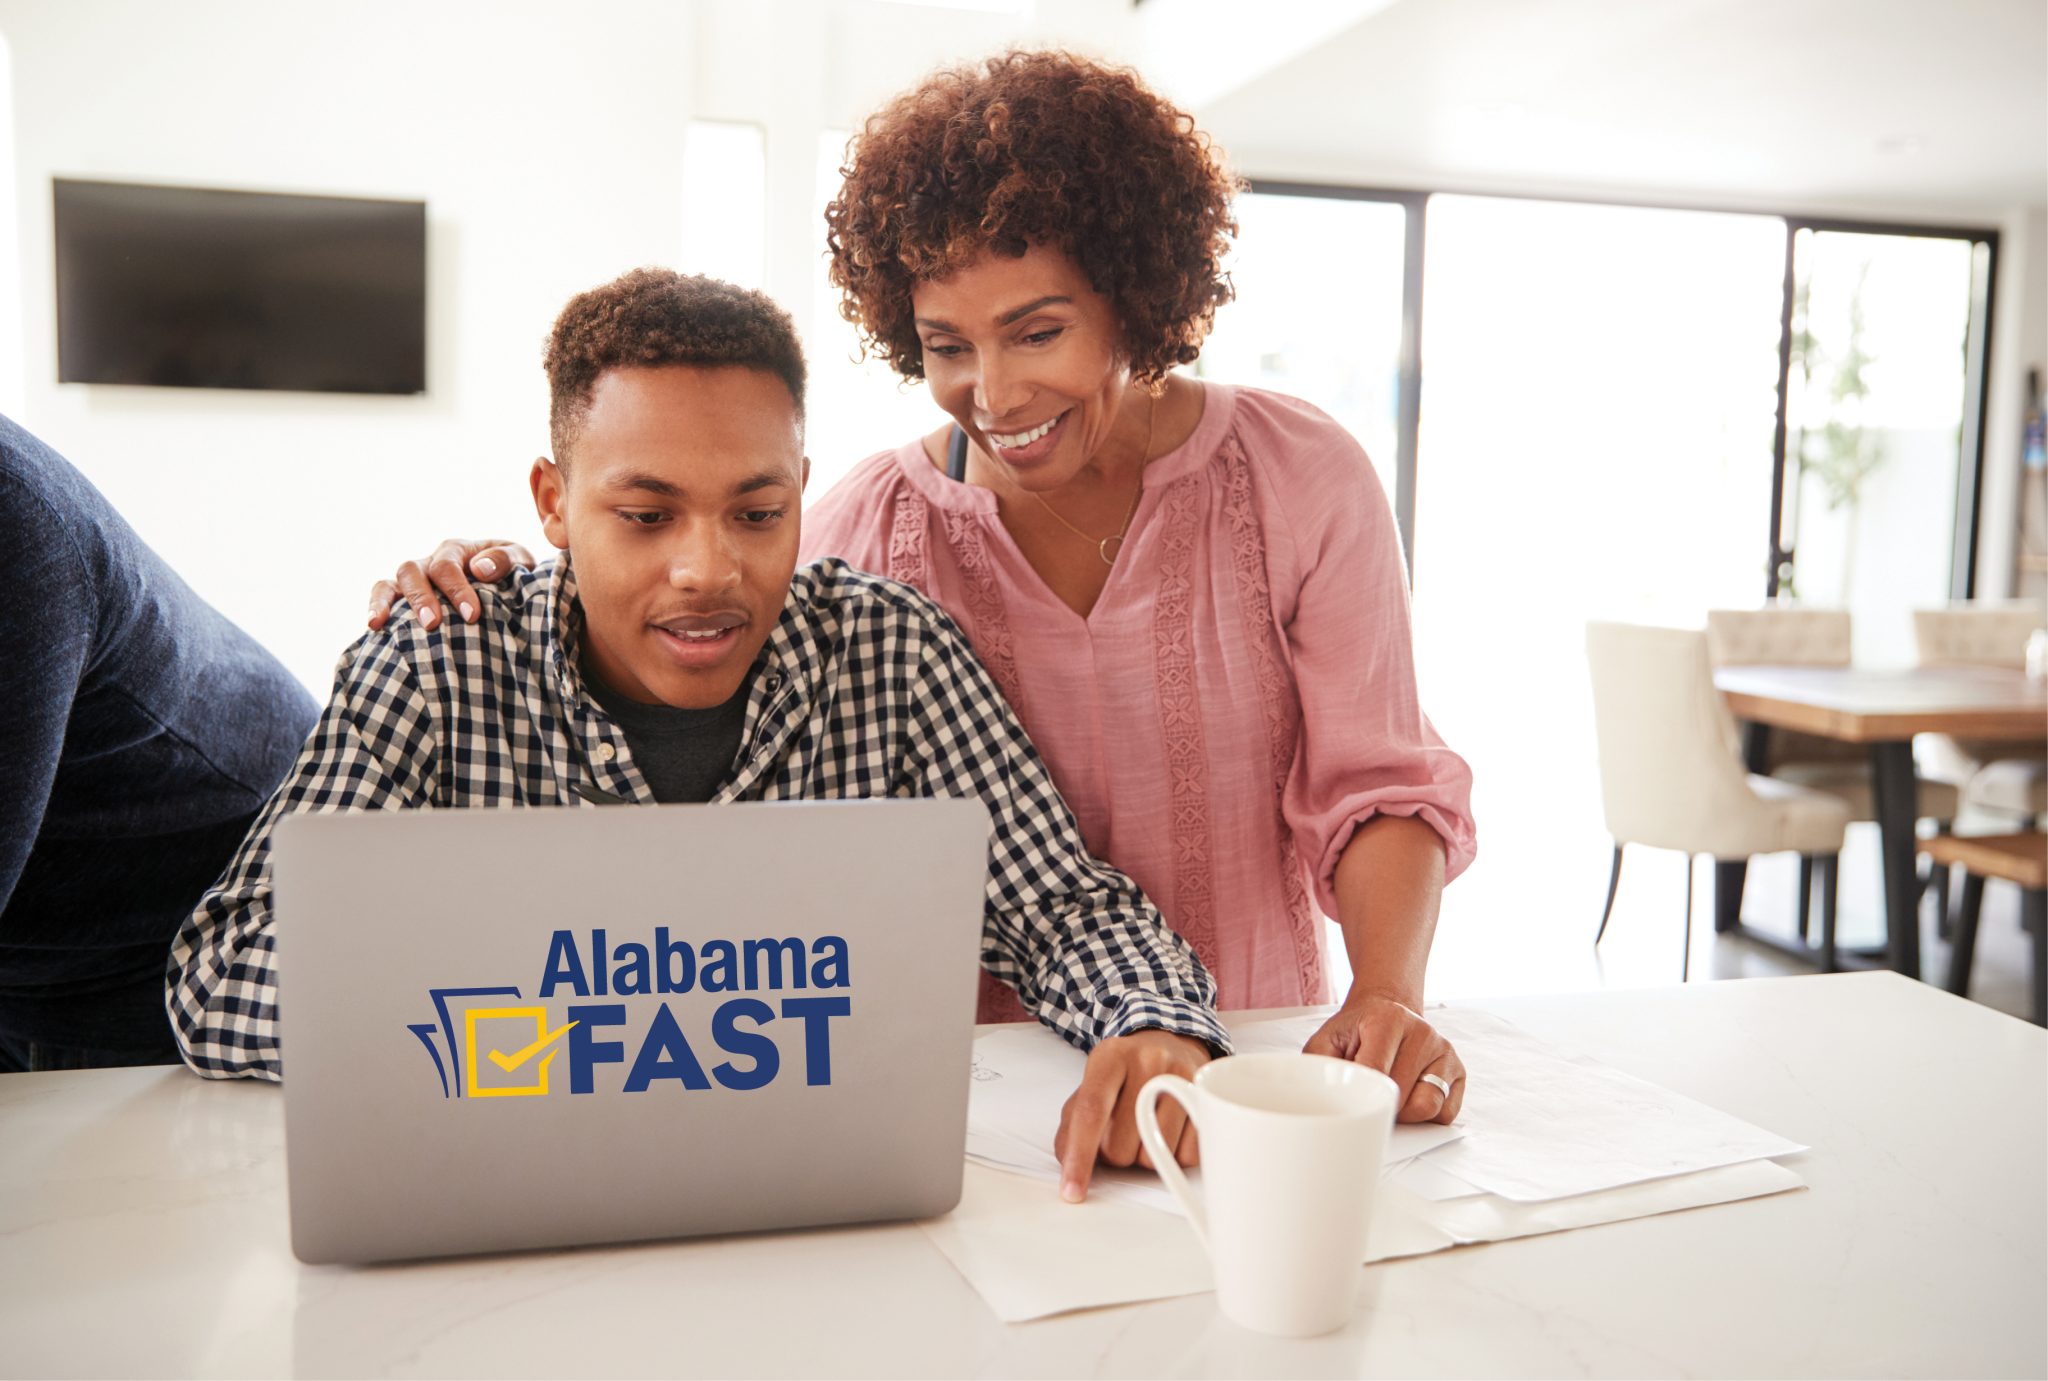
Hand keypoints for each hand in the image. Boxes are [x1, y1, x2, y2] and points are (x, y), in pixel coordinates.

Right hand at [366, 538, 535, 630]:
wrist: (509, 588)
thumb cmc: (513, 574)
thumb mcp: (520, 562)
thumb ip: (506, 560)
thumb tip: (480, 569)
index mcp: (458, 551)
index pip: (448, 566)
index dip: (457, 589)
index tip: (471, 615)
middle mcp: (431, 562)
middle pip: (413, 571)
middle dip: (422, 597)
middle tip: (433, 623)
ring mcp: (416, 579)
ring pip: (393, 581)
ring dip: (388, 602)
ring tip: (384, 623)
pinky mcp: (405, 597)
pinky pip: (383, 595)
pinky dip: (375, 606)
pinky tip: (373, 625)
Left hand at [1052, 1028, 1209, 1202]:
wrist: (1172, 1043)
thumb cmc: (1126, 1073)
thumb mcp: (1092, 1085)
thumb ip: (1072, 1124)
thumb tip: (1067, 1162)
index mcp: (1111, 1057)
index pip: (1091, 1112)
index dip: (1079, 1156)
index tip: (1072, 1192)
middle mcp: (1148, 1061)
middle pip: (1120, 1146)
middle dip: (1115, 1153)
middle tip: (1123, 1132)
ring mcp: (1182, 1078)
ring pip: (1154, 1157)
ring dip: (1145, 1156)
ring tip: (1148, 1129)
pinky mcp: (1208, 1099)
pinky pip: (1185, 1157)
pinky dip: (1174, 1156)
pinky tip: (1172, 1131)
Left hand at [1303, 992, 1465, 1123]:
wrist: (1387, 1011)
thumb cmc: (1357, 1030)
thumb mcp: (1327, 1039)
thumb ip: (1318, 1063)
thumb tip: (1316, 1094)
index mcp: (1388, 1019)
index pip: (1377, 1073)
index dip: (1362, 1093)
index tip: (1353, 1097)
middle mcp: (1422, 1032)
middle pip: (1402, 1095)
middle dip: (1381, 1103)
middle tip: (1368, 1092)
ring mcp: (1443, 1051)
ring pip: (1427, 1106)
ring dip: (1405, 1112)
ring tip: (1390, 1093)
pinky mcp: (1457, 1070)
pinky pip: (1445, 1112)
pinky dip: (1426, 1114)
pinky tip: (1410, 1094)